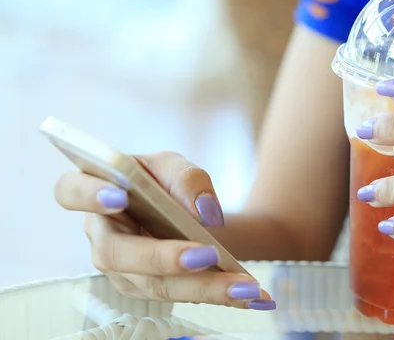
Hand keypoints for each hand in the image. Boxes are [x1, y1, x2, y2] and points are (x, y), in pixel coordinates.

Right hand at [54, 151, 274, 309]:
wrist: (179, 211)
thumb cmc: (165, 183)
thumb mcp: (177, 168)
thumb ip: (188, 178)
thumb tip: (205, 212)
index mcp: (97, 190)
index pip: (71, 191)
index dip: (89, 195)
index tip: (119, 196)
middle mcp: (102, 233)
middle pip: (117, 253)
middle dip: (163, 257)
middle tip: (206, 255)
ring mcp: (121, 268)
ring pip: (153, 284)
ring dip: (203, 287)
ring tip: (246, 287)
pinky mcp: (146, 288)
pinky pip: (179, 295)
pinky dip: (217, 295)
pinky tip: (252, 296)